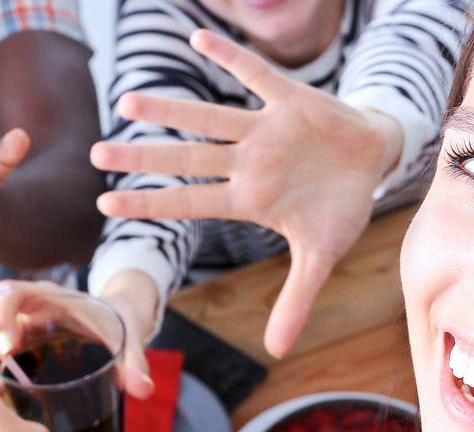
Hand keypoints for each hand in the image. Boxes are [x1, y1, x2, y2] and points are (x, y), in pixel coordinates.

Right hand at [0, 280, 154, 399]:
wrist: (118, 322)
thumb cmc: (119, 321)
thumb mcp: (128, 336)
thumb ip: (135, 360)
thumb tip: (142, 388)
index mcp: (47, 297)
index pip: (11, 295)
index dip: (1, 317)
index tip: (7, 347)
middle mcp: (26, 314)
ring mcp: (19, 335)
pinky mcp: (20, 357)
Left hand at [90, 29, 401, 357]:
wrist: (376, 159)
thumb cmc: (341, 206)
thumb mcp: (321, 257)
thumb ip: (295, 300)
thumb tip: (276, 352)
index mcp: (248, 199)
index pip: (188, 204)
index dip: (149, 204)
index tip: (104, 207)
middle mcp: (248, 163)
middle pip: (187, 160)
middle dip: (144, 158)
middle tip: (97, 153)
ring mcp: (266, 131)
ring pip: (210, 118)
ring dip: (171, 109)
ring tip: (126, 101)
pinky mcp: (292, 101)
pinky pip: (257, 75)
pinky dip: (231, 58)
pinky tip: (197, 38)